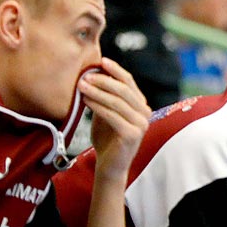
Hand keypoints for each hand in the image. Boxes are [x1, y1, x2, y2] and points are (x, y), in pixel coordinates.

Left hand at [82, 60, 152, 180]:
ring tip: (81, 86)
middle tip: (85, 76)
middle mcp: (145, 113)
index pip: (129, 82)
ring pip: (118, 102)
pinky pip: (113, 116)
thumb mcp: (106, 113)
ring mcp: (141, 124)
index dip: (116, 70)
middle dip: (103, 80)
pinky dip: (98, 106)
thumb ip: (104, 97)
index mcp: (141, 105)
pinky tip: (86, 101)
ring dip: (97, 92)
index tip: (101, 61)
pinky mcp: (132, 135)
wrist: (110, 165)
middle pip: (124, 90)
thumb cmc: (106, 138)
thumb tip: (93, 74)